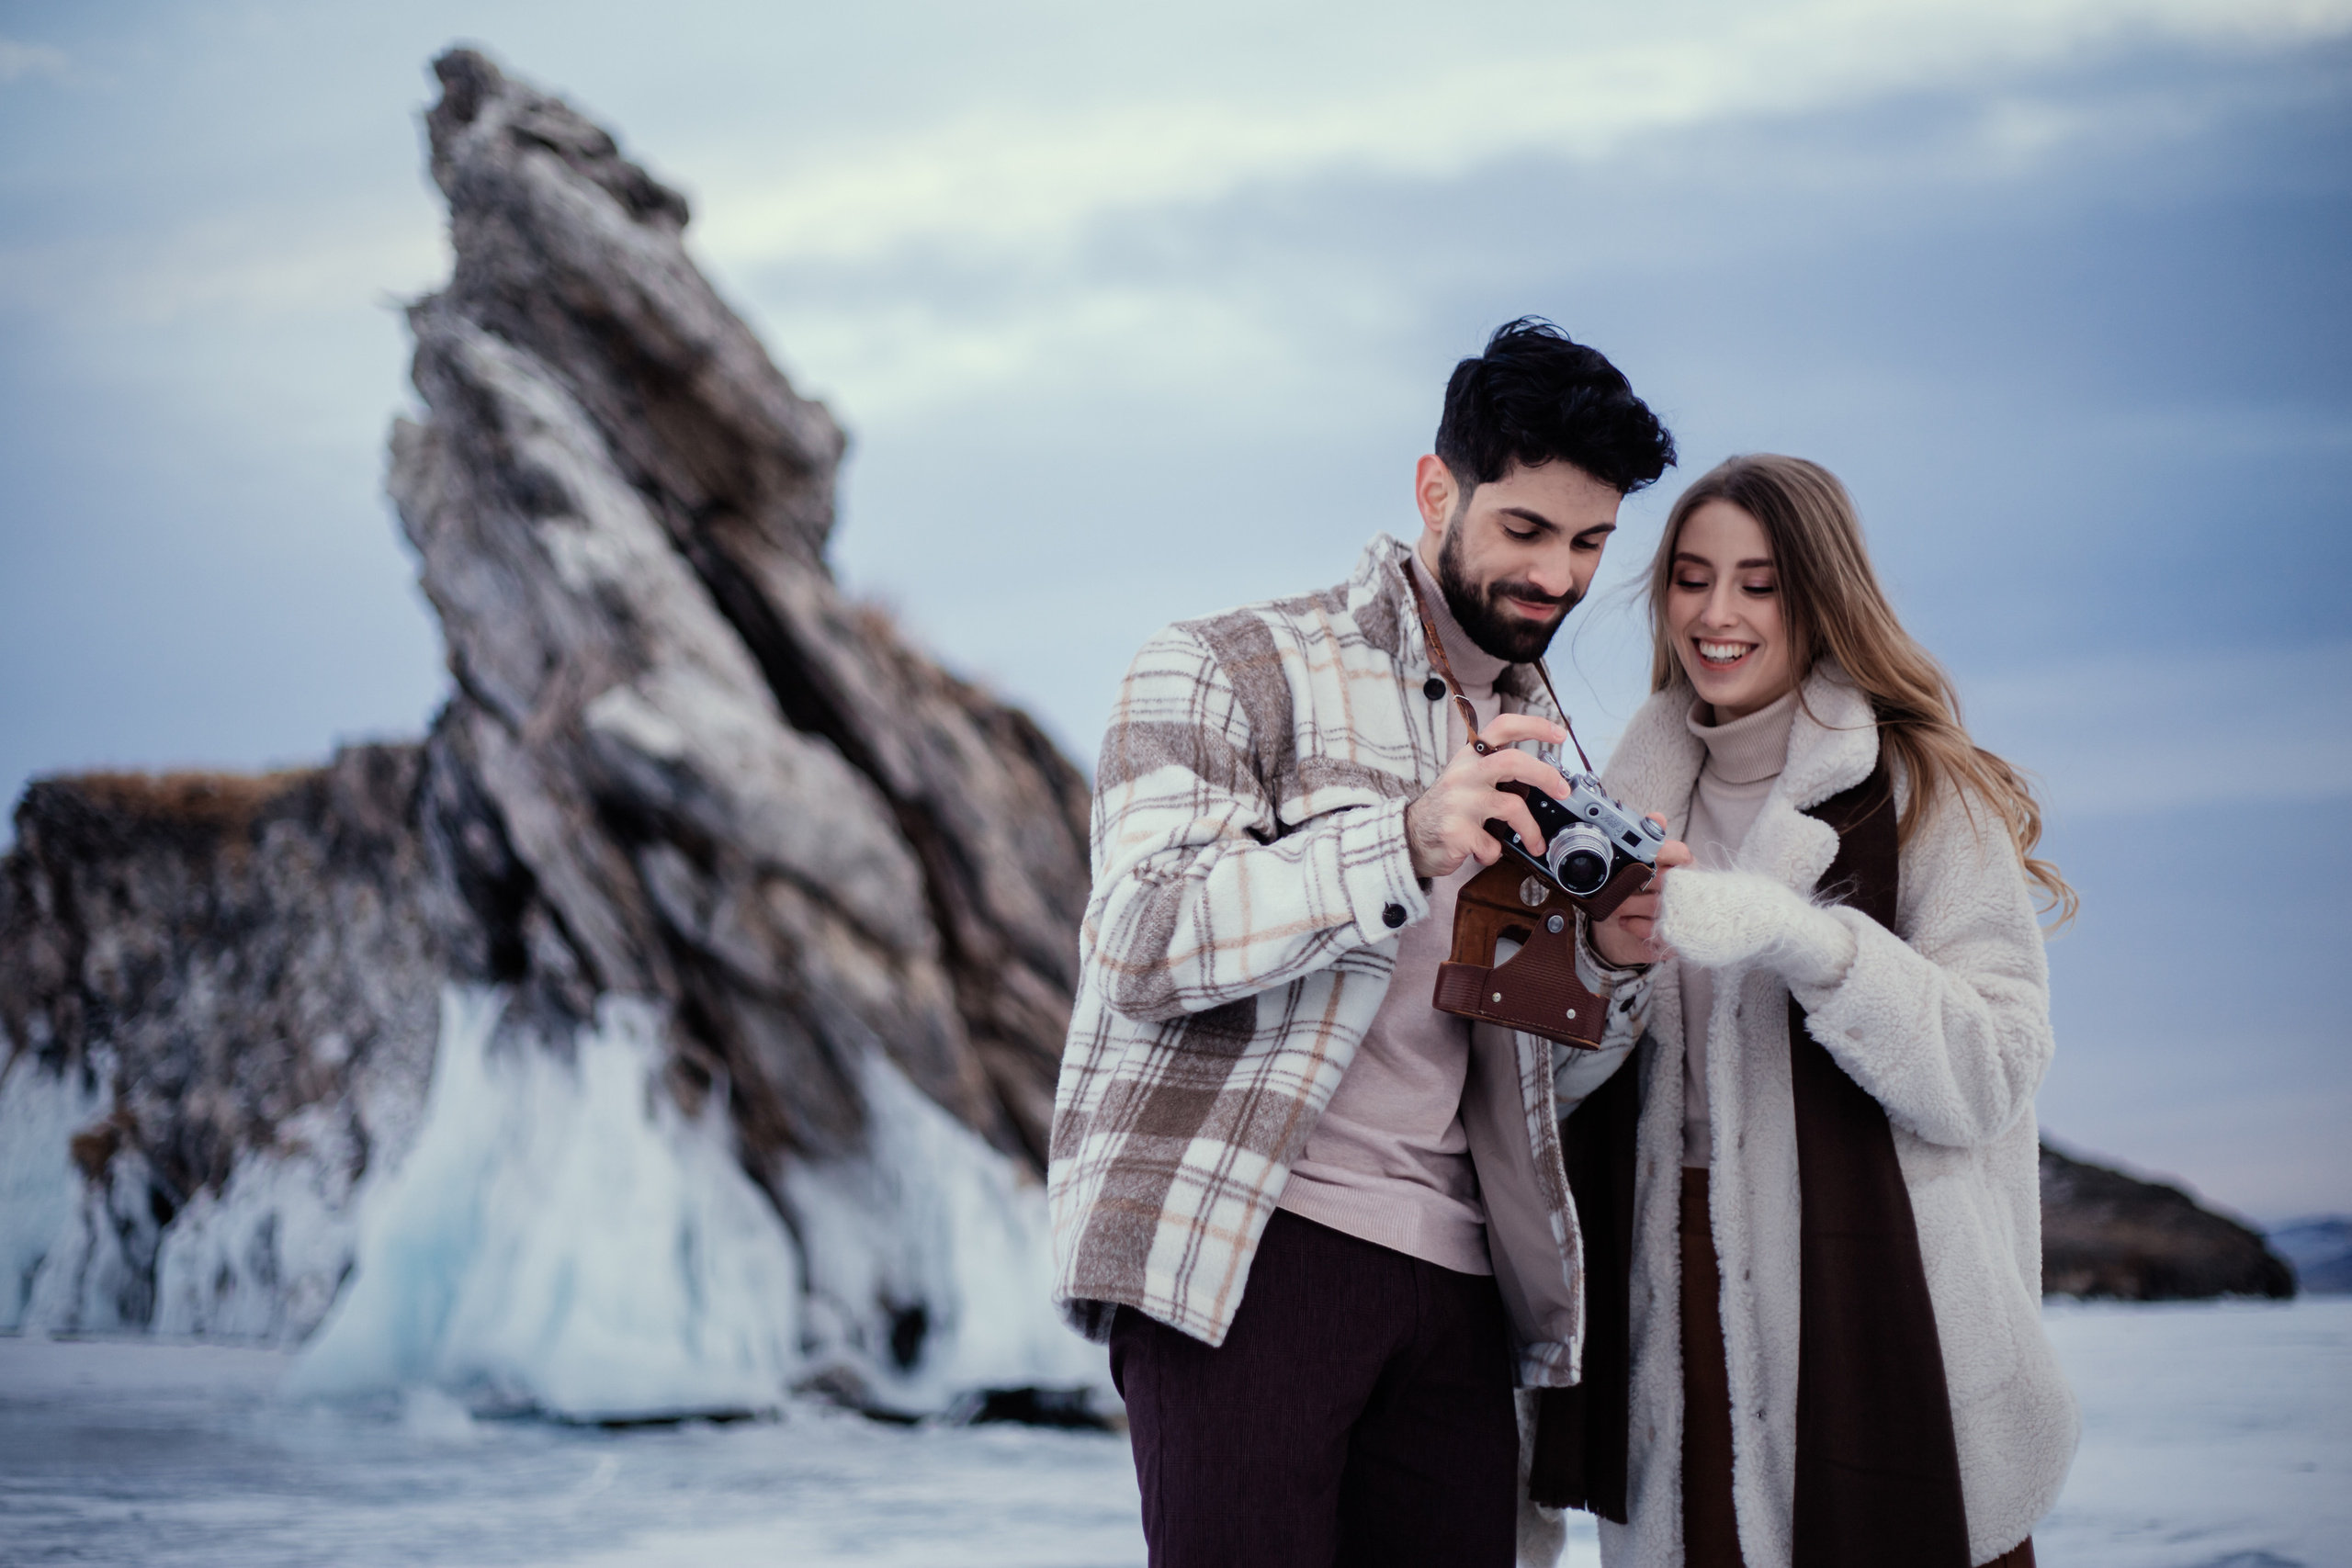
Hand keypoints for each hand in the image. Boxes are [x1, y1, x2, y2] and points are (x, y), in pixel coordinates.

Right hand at [1403, 714, 1573, 879]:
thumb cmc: (1446, 808)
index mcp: (1470, 757)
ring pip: (1512, 807)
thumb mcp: (1466, 778)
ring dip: (1531, 831)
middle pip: (1513, 761)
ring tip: (1536, 843)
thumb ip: (1495, 770)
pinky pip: (1493, 845)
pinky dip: (1494, 853)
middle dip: (1546, 775)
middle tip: (1563, 790)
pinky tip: (1484, 851)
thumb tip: (1543, 776)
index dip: (1534, 726)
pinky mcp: (1457, 830)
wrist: (1409, 837)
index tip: (1559, 734)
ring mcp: (1460, 802)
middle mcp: (1465, 774)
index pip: (1502, 727)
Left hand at [1590, 816, 1691, 965]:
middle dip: (1636, 880)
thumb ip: (1647, 839)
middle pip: (1667, 880)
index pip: (1681, 854)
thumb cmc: (1635, 893)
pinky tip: (1625, 921)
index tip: (1642, 854)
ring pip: (1659, 907)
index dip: (1661, 852)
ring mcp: (1683, 919)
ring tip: (1615, 903)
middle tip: (1617, 882)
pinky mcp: (1673, 941)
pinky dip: (1635, 925)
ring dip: (1629, 904)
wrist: (1623, 934)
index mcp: (1683, 869)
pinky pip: (1656, 932)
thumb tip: (1658, 817)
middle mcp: (1688, 893)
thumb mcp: (1637, 865)